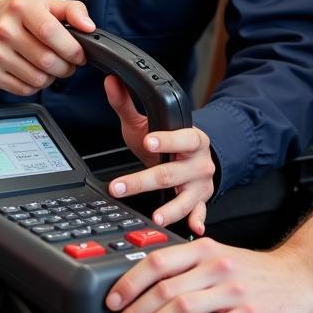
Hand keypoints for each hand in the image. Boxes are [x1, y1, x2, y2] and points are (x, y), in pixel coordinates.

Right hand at [0, 0, 93, 94]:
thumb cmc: (19, 16)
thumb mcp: (45, 3)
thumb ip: (72, 10)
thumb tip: (89, 27)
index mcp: (21, 8)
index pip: (51, 32)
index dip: (71, 48)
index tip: (80, 54)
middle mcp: (4, 29)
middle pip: (47, 60)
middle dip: (66, 67)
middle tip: (68, 63)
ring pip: (38, 79)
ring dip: (52, 78)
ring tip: (51, 67)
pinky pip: (24, 89)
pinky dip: (36, 85)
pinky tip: (34, 72)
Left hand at [104, 75, 214, 234]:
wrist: (197, 157)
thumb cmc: (171, 142)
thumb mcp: (150, 124)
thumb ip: (128, 105)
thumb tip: (111, 83)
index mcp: (193, 139)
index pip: (182, 138)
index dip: (166, 140)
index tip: (149, 141)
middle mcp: (200, 163)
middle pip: (171, 173)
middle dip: (144, 181)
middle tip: (121, 186)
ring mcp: (201, 185)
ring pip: (185, 198)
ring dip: (172, 209)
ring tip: (156, 216)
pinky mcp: (200, 202)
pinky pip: (199, 213)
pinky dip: (197, 221)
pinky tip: (193, 229)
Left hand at [105, 239, 312, 312]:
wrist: (297, 276)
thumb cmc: (251, 271)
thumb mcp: (217, 257)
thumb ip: (185, 265)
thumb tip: (143, 283)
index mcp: (204, 249)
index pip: (157, 261)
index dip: (129, 282)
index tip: (112, 301)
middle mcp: (215, 266)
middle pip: (164, 288)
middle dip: (133, 312)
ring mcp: (232, 290)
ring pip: (182, 308)